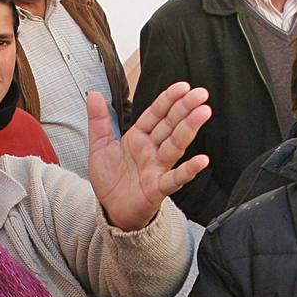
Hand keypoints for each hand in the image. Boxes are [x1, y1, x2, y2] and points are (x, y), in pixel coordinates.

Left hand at [87, 82, 210, 230]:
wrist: (111, 209)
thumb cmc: (111, 180)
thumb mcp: (99, 147)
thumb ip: (98, 121)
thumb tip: (93, 94)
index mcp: (138, 137)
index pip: (156, 114)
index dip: (168, 99)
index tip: (183, 87)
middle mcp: (151, 150)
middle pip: (170, 125)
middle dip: (185, 108)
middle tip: (201, 94)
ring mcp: (157, 167)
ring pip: (175, 145)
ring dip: (189, 129)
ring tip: (203, 113)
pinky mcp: (158, 187)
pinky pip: (175, 178)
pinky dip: (188, 170)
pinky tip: (201, 160)